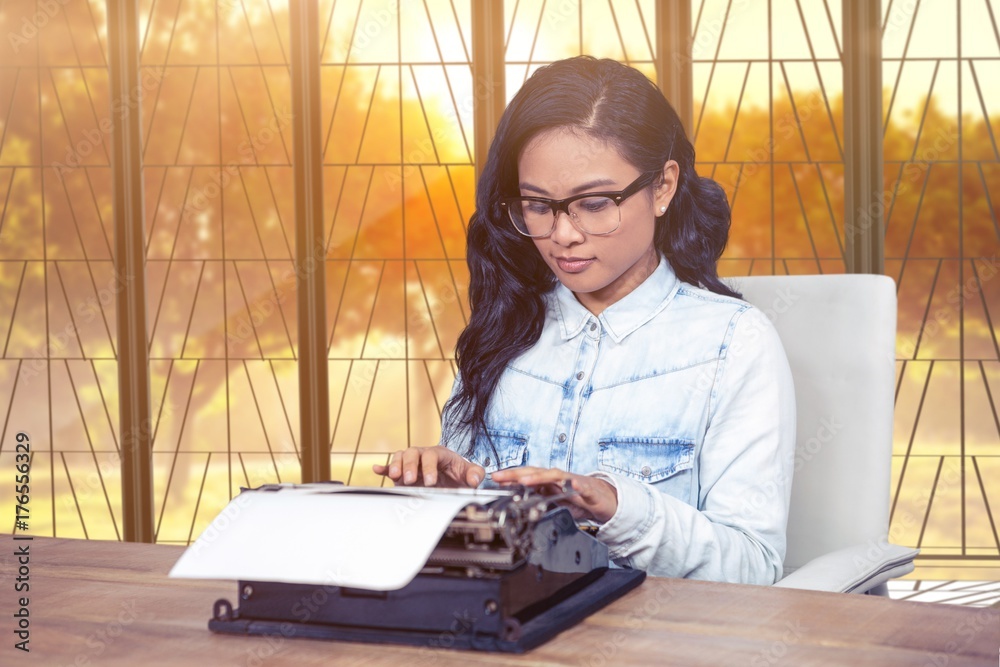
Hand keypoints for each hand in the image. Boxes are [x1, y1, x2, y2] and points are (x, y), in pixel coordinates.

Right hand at [372, 446, 484, 487]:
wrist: (450, 478)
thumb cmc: (458, 473)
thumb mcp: (469, 474)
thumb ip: (475, 474)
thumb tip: (475, 479)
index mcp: (439, 453)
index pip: (431, 455)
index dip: (429, 467)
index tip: (431, 482)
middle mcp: (423, 455)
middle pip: (413, 453)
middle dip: (410, 466)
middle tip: (411, 480)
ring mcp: (412, 462)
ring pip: (400, 456)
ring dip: (396, 465)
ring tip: (395, 477)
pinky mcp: (403, 472)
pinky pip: (391, 466)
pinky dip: (384, 468)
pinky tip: (377, 470)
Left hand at [489, 467, 617, 522]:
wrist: (606, 500)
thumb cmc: (580, 498)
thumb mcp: (556, 501)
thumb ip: (540, 499)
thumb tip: (520, 503)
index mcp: (551, 481)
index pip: (528, 475)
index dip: (511, 476)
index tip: (495, 478)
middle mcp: (560, 478)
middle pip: (537, 472)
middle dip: (518, 474)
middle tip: (502, 477)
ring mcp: (574, 482)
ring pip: (556, 476)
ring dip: (540, 477)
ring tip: (526, 480)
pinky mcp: (589, 491)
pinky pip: (582, 487)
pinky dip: (576, 485)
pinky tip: (571, 485)